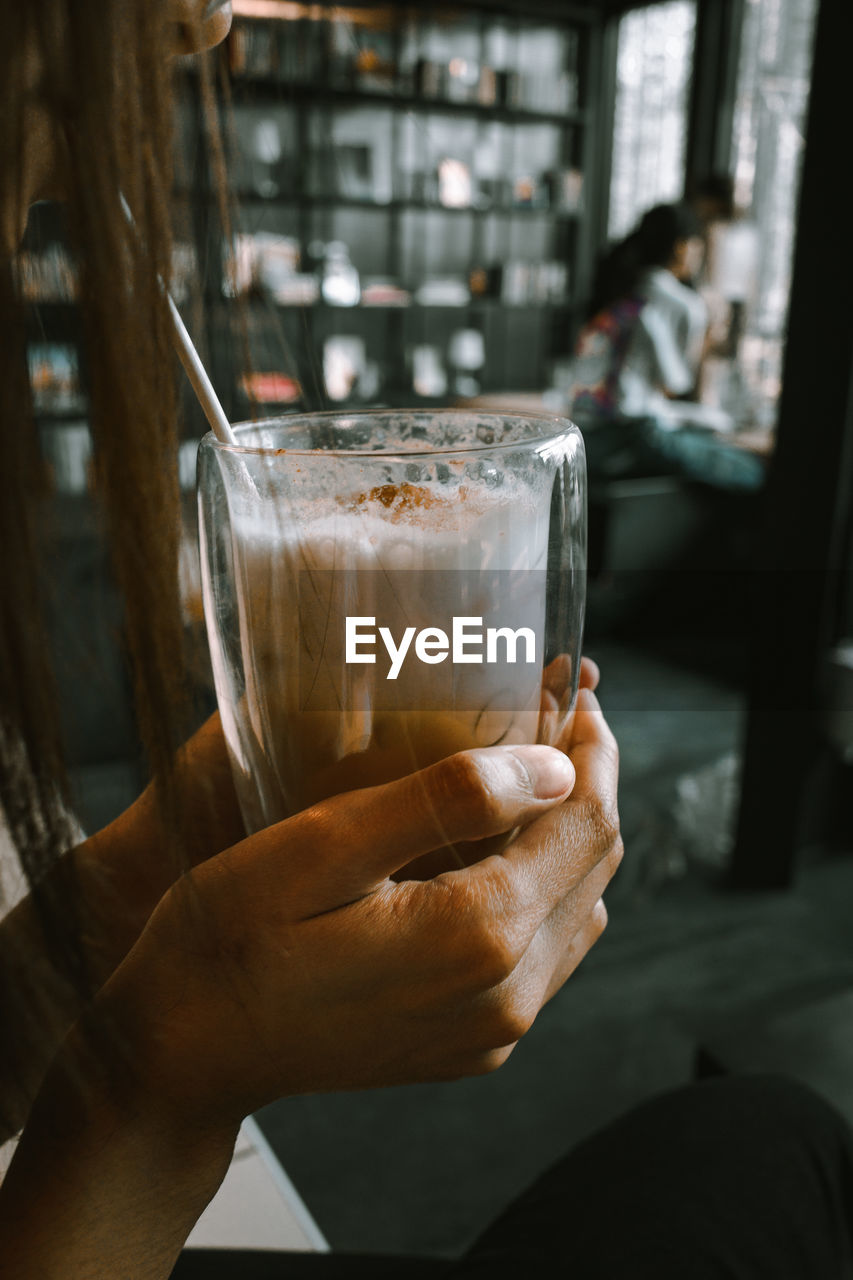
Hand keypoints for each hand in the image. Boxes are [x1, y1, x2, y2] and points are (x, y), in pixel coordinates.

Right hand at [103, 681, 620, 1125]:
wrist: (188, 1050)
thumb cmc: (233, 935)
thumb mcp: (321, 845)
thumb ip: (444, 802)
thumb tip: (554, 769)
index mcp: (477, 932)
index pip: (586, 822)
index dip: (594, 750)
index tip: (581, 697)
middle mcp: (505, 993)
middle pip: (595, 867)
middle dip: (588, 786)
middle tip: (560, 722)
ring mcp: (493, 1030)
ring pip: (581, 913)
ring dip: (571, 838)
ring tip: (535, 778)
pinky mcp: (473, 1046)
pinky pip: (548, 958)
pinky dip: (547, 893)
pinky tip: (504, 854)